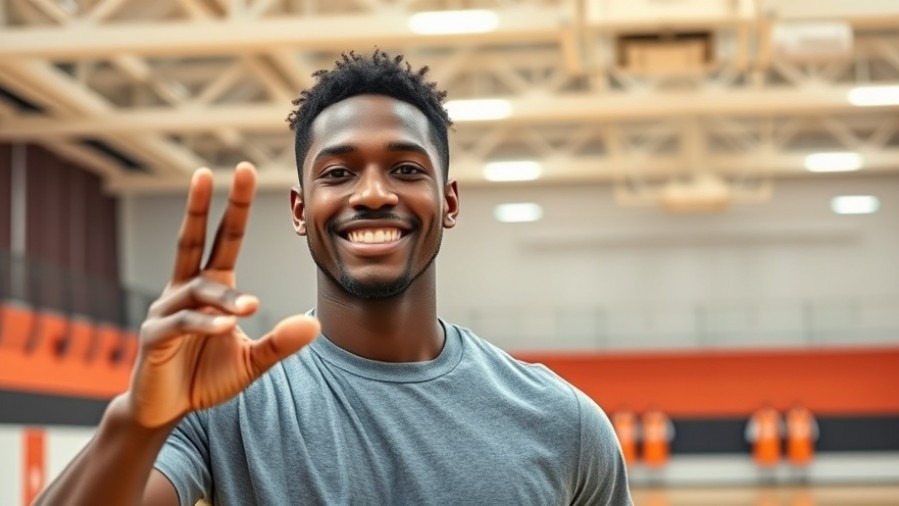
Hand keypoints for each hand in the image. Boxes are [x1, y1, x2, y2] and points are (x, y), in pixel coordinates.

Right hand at [126, 162, 319, 427]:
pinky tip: (226, 327)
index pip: (225, 238)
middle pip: (194, 239)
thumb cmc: (206, 377)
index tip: (243, 171)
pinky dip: (206, 324)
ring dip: (225, 299)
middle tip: (210, 170)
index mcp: (210, 287)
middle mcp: (185, 290)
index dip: (234, 207)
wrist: (167, 410)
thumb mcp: (253, 361)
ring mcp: (166, 310)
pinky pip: (182, 322)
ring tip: (250, 310)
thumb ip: (281, 343)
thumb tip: (315, 325)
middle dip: (203, 205)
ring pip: (198, 291)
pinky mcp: (154, 337)